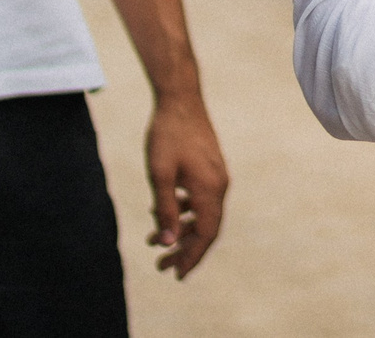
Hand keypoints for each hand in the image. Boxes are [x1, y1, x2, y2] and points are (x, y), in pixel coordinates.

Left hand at [144, 91, 229, 279]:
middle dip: (185, 250)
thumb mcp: (159, 175)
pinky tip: (163, 212)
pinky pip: (200, 199)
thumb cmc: (167, 135)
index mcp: (210, 189)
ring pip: (202, 214)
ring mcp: (216, 175)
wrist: (180, 98)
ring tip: (155, 244)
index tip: (176, 275)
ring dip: (181, 231)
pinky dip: (184, 211)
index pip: (205, 234)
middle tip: (162, 267)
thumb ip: (164, 210)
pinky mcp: (210, 167)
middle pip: (206, 228)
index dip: (192, 257)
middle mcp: (219, 185)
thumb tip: (167, 243)